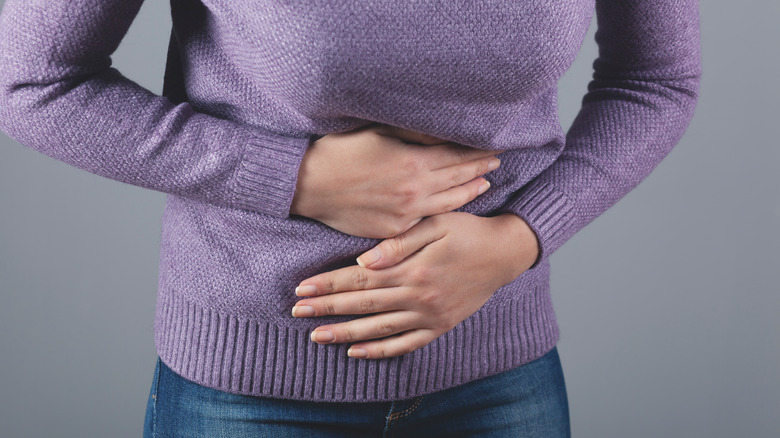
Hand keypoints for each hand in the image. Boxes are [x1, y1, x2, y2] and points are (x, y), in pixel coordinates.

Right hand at [290, 124, 503, 237]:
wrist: (308, 185)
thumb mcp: (377, 132)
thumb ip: (414, 134)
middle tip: (497, 162)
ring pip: (449, 204)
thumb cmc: (339, 152)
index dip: (476, 151)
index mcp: (412, 162)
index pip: (456, 156)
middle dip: (479, 169)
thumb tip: (443, 133)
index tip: (493, 146)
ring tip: (485, 184)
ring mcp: (406, 214)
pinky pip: (427, 221)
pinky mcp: (394, 230)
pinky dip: (445, 211)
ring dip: (470, 192)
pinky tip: (453, 206)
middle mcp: (414, 191)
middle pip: (458, 179)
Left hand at [291, 212, 539, 358]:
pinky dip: (379, 351)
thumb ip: (399, 242)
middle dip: (326, 309)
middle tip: (297, 313)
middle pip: (362, 305)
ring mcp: (429, 316)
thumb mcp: (436, 224)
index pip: (360, 279)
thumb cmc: (467, 231)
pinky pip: (405, 344)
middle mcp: (418, 297)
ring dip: (345, 334)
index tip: (301, 289)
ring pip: (378, 329)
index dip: (328, 284)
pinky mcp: (439, 326)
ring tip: (317, 336)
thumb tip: (364, 261)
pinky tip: (356, 353)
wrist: (504, 253)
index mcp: (413, 269)